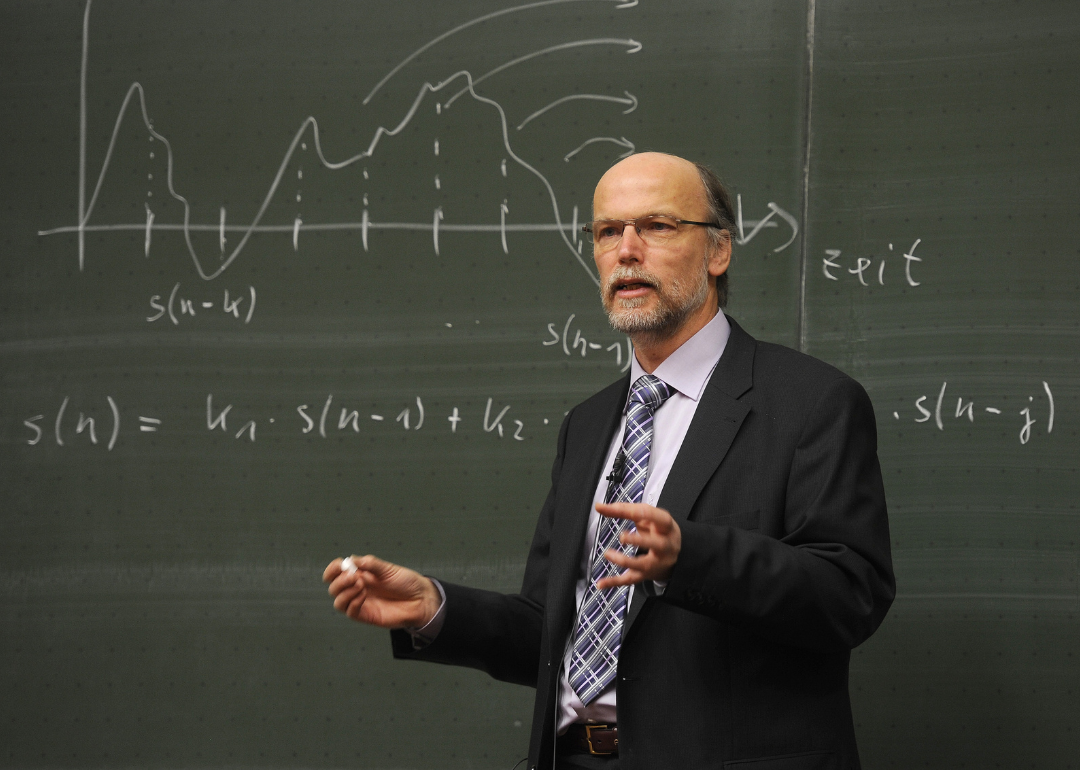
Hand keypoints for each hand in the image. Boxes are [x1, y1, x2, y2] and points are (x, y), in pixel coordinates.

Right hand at [323, 555, 440, 628]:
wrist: (420, 599)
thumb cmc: (406, 582)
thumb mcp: (388, 569)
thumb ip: (370, 564)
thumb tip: (352, 559)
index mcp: (360, 574)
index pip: (337, 572)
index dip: (332, 569)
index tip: (339, 565)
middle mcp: (357, 588)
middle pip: (334, 587)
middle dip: (339, 581)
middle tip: (354, 576)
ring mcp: (360, 602)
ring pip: (338, 602)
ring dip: (345, 592)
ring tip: (361, 585)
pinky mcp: (366, 616)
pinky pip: (350, 612)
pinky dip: (353, 602)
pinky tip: (363, 596)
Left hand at [594, 502, 681, 588]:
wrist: (674, 553)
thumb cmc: (658, 530)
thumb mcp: (646, 517)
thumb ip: (624, 510)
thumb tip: (600, 507)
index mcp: (665, 526)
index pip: (654, 516)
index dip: (635, 512)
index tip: (614, 509)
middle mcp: (665, 545)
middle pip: (656, 544)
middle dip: (639, 541)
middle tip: (622, 536)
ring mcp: (657, 562)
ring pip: (643, 565)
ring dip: (624, 561)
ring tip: (608, 554)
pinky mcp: (646, 574)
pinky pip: (630, 579)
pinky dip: (614, 582)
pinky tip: (601, 583)